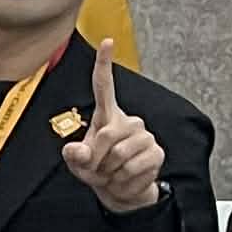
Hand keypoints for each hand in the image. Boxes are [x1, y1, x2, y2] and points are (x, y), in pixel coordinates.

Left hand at [60, 53, 162, 212]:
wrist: (120, 190)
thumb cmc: (98, 169)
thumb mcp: (78, 162)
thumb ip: (74, 154)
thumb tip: (79, 150)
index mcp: (106, 115)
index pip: (104, 86)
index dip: (104, 64)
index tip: (107, 41)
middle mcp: (128, 120)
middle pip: (106, 135)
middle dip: (96, 159)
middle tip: (98, 168)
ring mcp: (144, 135)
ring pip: (120, 154)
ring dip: (109, 171)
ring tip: (112, 172)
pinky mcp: (157, 152)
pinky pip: (133, 167)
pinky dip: (123, 179)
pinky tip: (125, 177)